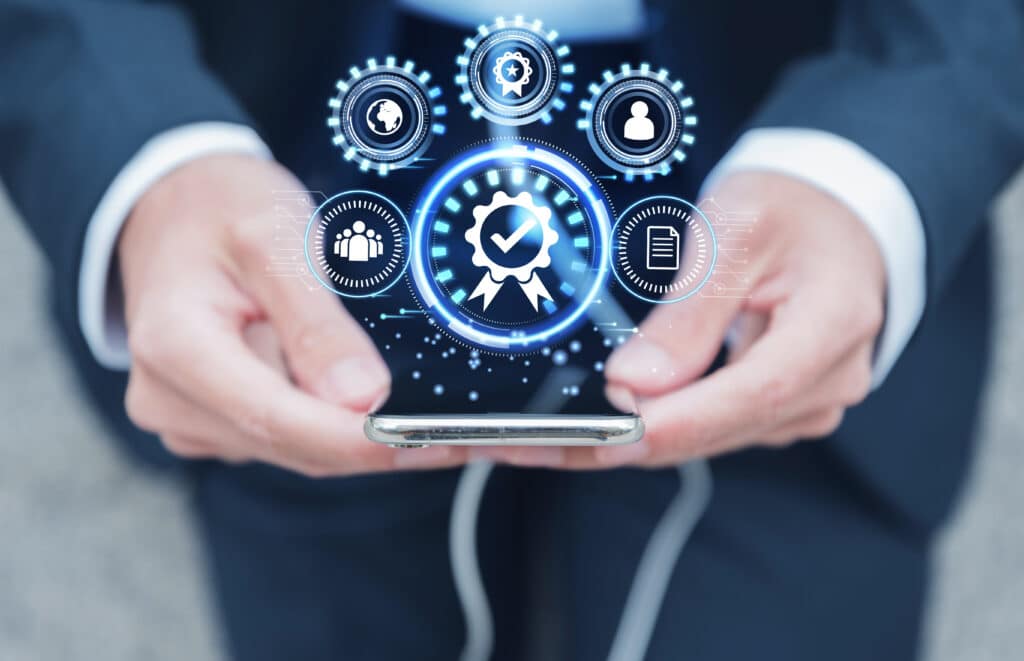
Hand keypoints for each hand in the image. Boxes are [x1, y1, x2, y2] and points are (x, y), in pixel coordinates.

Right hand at [120, 154, 464, 475]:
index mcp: (176, 349)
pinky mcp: (220, 422)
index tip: (433, 440)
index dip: (361, 440)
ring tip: (455, 426)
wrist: (173, 206)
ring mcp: (194, 417)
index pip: (278, 419)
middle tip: (477, 438)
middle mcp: (174, 399)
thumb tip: (361, 396)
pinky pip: (296, 439)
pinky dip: (349, 429)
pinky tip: (397, 413)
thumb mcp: (273, 237)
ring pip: (304, 451)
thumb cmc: (219, 207)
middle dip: (389, 446)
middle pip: (298, 446)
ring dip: (377, 443)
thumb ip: (314, 321)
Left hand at [566, 171, 884, 468]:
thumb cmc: (791, 211)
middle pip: (720, 428)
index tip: (611, 433)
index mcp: (833, 323)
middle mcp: (829, 380)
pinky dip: (653, 429)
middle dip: (628, 441)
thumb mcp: (736, 229)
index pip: (756, 391)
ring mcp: (806, 403)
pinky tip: (599, 426)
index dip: (679, 420)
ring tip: (550, 438)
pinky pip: (708, 430)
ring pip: (706, 439)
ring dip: (630, 443)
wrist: (832, 220)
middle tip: (542, 443)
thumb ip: (689, 311)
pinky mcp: (777, 411)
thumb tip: (635, 382)